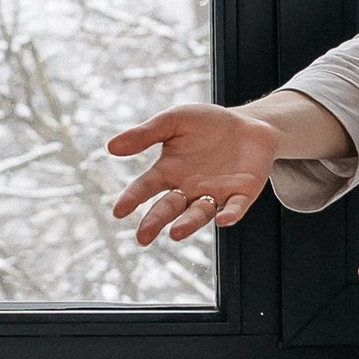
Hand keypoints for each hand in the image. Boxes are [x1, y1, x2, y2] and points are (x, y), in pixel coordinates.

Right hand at [106, 102, 278, 245]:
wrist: (248, 124)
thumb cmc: (206, 124)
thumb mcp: (173, 121)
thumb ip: (145, 134)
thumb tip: (110, 147)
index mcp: (169, 172)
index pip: (146, 187)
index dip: (132, 198)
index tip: (118, 211)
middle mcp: (188, 189)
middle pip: (169, 208)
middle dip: (156, 222)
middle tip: (142, 237)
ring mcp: (215, 194)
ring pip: (199, 213)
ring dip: (188, 224)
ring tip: (176, 233)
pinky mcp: (241, 194)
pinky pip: (235, 207)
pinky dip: (229, 214)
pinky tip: (222, 219)